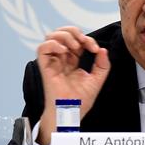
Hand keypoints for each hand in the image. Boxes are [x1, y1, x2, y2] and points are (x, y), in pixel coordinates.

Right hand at [35, 26, 110, 144]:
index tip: (95, 49)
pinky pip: (42, 49)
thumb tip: (102, 50)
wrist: (71, 113)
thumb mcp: (97, 80)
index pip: (76, 40)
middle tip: (83, 42)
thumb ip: (102, 65)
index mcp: (73, 61)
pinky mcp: (45, 67)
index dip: (86, 39)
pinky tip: (64, 51)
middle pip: (61, 34)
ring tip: (74, 46)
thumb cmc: (81, 101)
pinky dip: (53, 44)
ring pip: (50, 37)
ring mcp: (53, 62)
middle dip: (73, 32)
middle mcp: (61, 59)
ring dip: (64, 36)